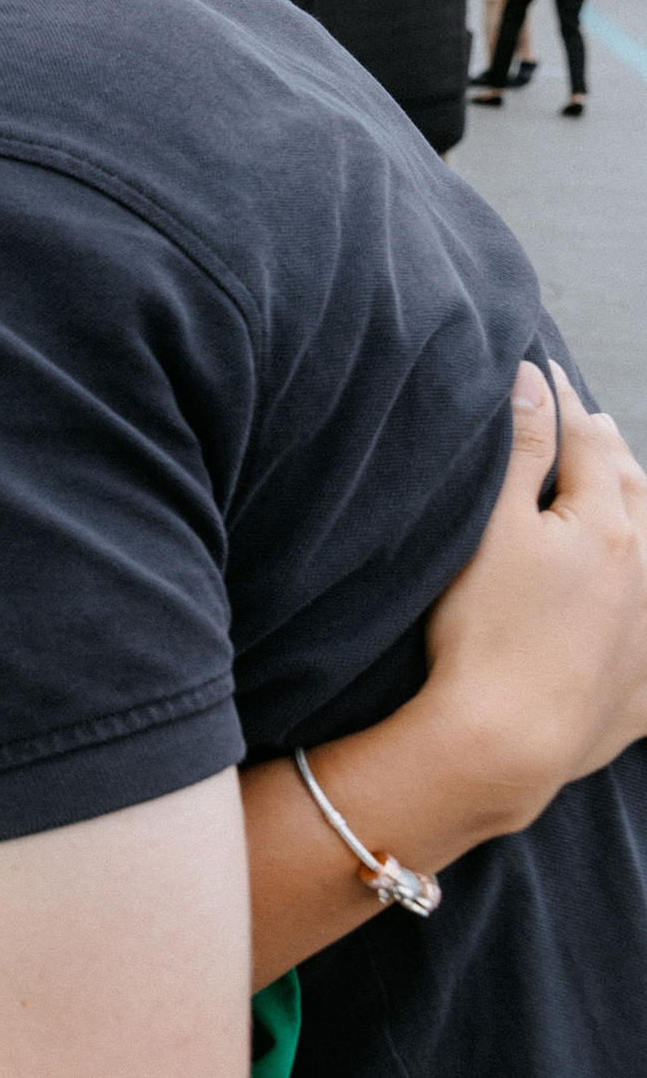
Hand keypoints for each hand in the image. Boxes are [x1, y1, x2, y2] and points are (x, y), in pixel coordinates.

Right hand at [421, 362, 646, 826]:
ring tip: (628, 502)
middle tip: (594, 428)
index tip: (544, 374)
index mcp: (606, 528)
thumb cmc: (486, 630)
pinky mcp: (635, 694)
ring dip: (642, 523)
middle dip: (612, 456)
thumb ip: (518, 451)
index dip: (563, 405)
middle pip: (634, 497)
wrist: (506, 742)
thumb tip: (535, 383)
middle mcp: (643, 576)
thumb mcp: (491, 526)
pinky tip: (640, 621)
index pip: (588, 445)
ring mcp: (644, 636)